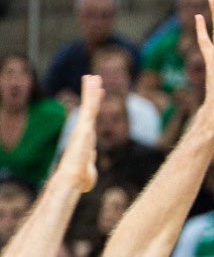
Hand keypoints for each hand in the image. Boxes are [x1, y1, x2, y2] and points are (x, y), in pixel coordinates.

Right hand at [58, 75, 102, 192]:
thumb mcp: (89, 171)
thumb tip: (92, 155)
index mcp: (85, 139)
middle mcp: (83, 131)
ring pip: (89, 105)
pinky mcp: (84, 127)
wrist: (72, 178)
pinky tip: (95, 85)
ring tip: (93, 76)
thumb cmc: (80, 179)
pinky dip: (92, 95)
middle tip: (94, 80)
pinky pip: (90, 107)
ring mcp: (83, 128)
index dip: (94, 108)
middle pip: (89, 109)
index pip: (91, 120)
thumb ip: (90, 160)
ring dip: (91, 90)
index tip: (98, 97)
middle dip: (91, 94)